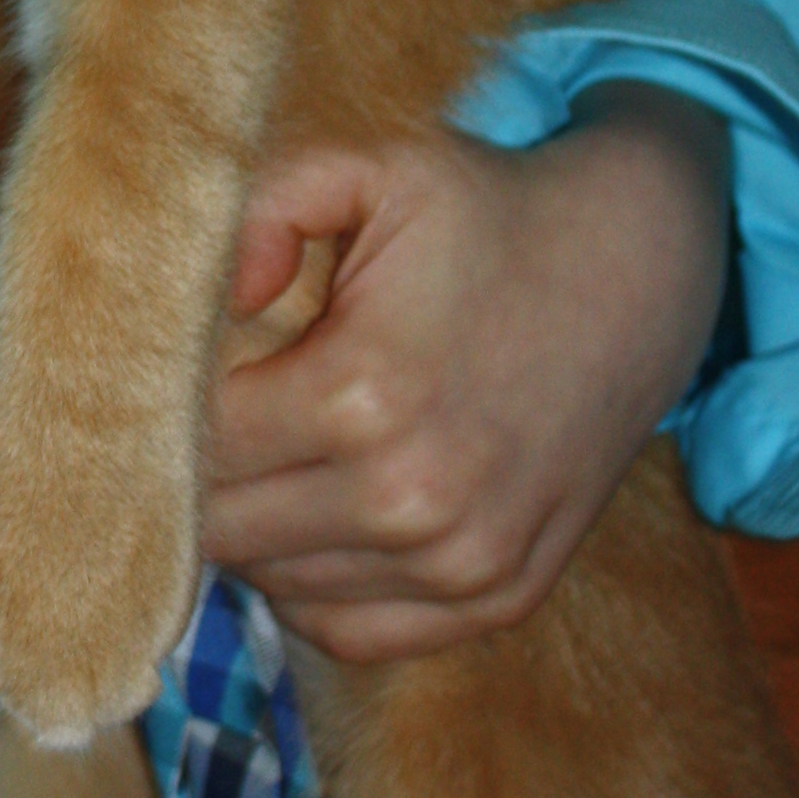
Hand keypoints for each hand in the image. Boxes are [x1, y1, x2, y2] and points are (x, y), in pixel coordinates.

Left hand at [200, 87, 730, 659]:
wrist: (637, 273)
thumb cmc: (484, 213)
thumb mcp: (372, 166)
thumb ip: (263, 208)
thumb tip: (209, 300)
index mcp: (363, 394)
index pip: (195, 447)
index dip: (160, 411)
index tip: (166, 374)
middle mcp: (412, 501)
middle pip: (223, 531)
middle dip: (195, 476)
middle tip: (212, 414)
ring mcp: (463, 565)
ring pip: (278, 586)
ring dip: (255, 529)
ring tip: (272, 450)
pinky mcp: (498, 599)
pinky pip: (352, 631)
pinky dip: (316, 583)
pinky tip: (318, 509)